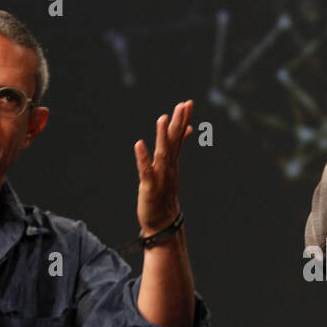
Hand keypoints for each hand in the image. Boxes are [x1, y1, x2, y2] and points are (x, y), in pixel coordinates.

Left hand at [135, 99, 191, 235]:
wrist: (163, 224)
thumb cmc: (164, 195)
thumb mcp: (170, 170)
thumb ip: (176, 150)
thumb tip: (186, 131)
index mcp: (172, 163)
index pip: (178, 138)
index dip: (183, 120)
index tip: (188, 103)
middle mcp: (168, 167)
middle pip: (174, 142)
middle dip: (178, 123)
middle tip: (184, 104)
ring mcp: (160, 177)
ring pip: (162, 154)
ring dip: (162, 136)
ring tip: (162, 118)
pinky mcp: (149, 188)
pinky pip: (146, 171)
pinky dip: (143, 158)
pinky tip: (139, 144)